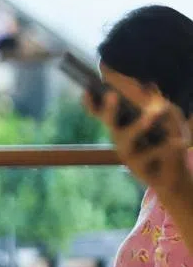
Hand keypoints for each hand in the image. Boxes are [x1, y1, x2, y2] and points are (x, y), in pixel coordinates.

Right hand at [87, 80, 192, 206]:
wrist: (173, 174)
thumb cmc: (168, 141)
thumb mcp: (169, 117)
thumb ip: (159, 104)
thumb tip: (151, 92)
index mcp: (124, 122)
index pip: (105, 111)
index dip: (93, 104)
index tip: (86, 92)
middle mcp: (120, 136)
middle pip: (109, 121)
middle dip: (109, 109)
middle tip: (111, 95)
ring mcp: (126, 152)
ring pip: (128, 136)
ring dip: (140, 124)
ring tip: (156, 112)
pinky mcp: (136, 166)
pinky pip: (152, 152)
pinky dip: (168, 146)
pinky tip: (181, 143)